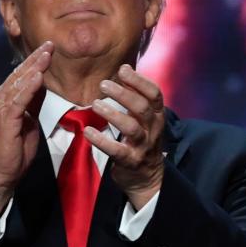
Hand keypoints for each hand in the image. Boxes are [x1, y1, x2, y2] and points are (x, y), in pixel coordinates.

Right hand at [0, 41, 51, 212]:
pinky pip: (18, 100)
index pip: (22, 75)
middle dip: (36, 59)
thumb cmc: (15, 148)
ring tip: (47, 54)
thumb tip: (41, 82)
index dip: (36, 61)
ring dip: (34, 68)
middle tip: (50, 44)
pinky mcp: (3, 120)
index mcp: (5, 98)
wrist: (2, 172)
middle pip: (20, 74)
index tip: (50, 47)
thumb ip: (33, 100)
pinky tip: (38, 76)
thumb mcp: (29, 119)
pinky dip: (28, 87)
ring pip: (19, 83)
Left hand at [87, 64, 164, 209]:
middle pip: (142, 108)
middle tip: (103, 84)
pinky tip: (87, 132)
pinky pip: (117, 150)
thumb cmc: (142, 142)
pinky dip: (101, 140)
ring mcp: (143, 146)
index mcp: (157, 116)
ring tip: (96, 104)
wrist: (147, 178)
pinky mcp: (131, 161)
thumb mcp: (146, 120)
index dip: (139, 80)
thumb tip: (124, 68)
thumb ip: (137, 98)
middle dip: (123, 94)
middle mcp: (153, 130)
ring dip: (113, 114)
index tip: (122, 69)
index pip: (154, 94)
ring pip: (131, 127)